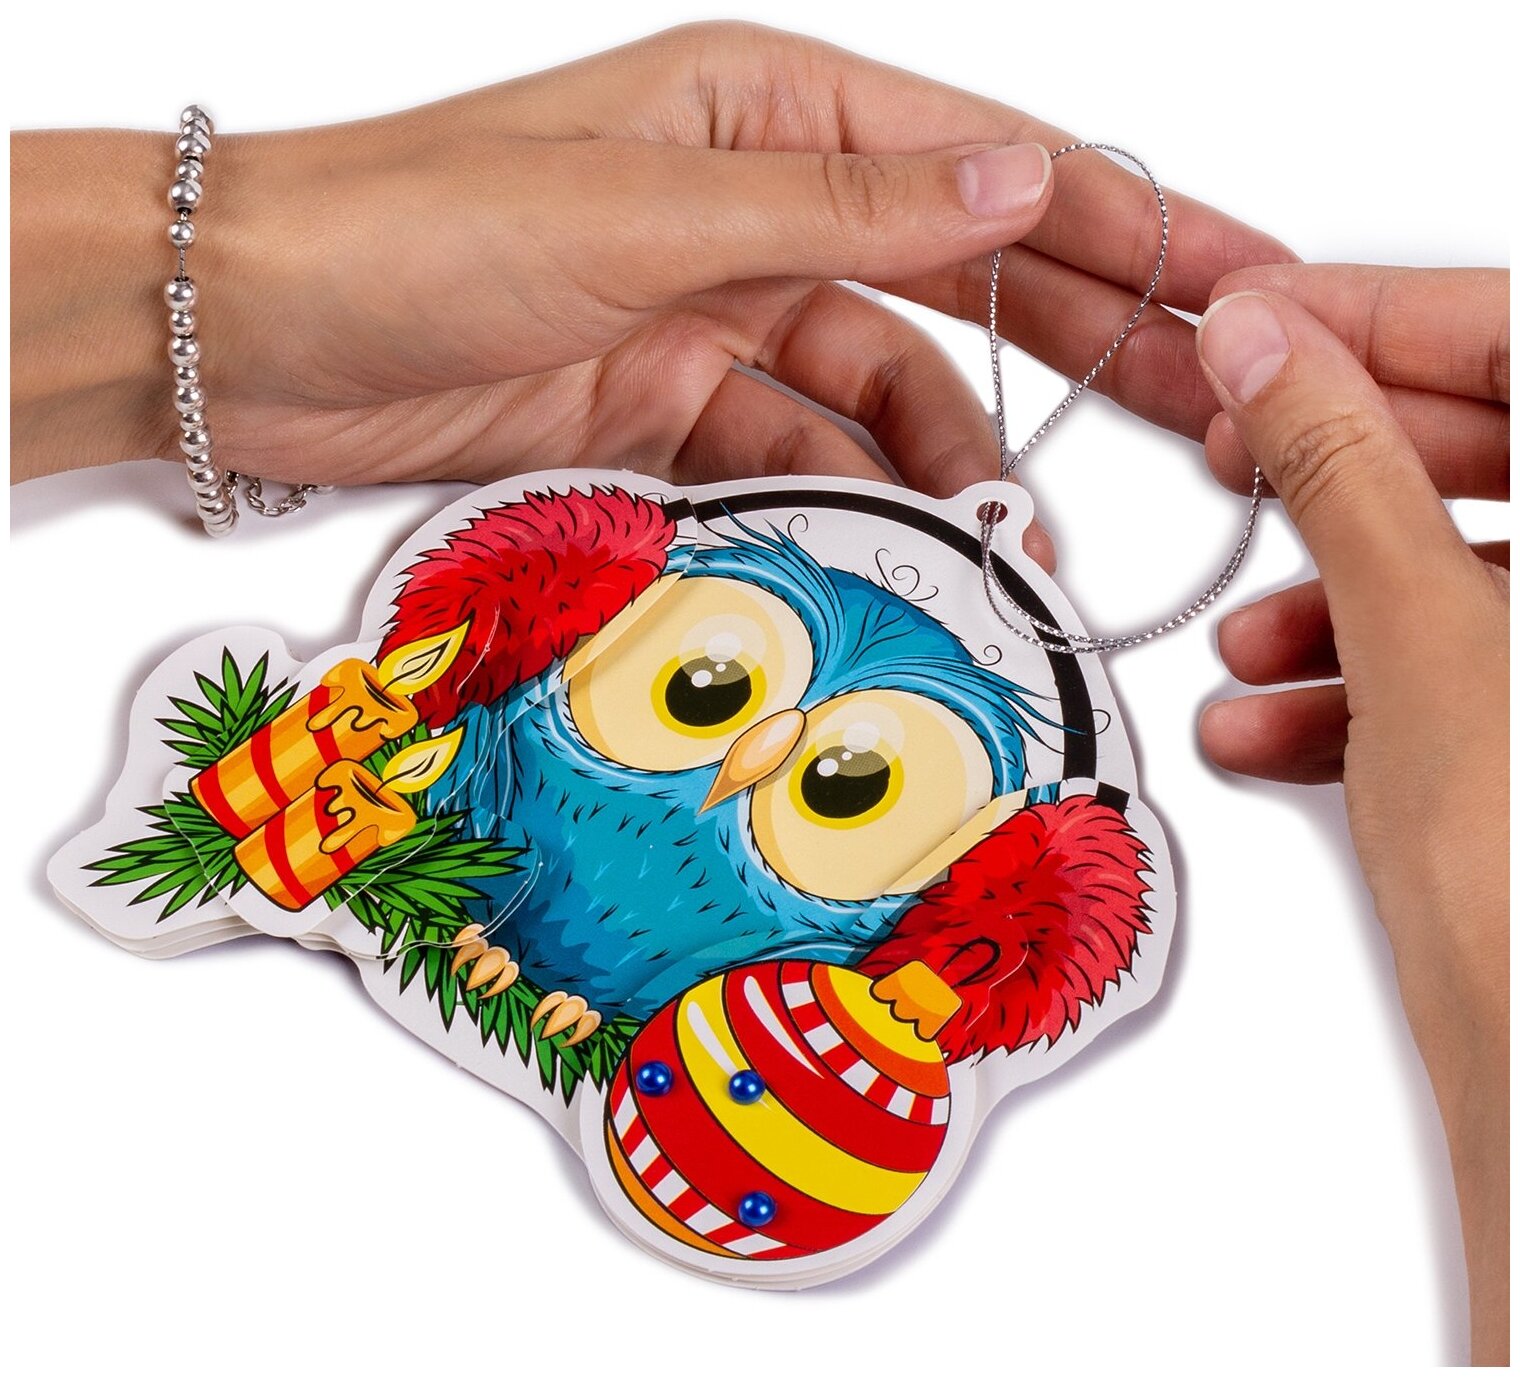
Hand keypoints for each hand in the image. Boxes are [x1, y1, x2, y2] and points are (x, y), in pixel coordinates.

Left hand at [12, 22, 1291, 570]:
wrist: (262, 334)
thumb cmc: (420, 226)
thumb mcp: (653, 204)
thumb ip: (844, 205)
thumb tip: (1018, 178)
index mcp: (772, 115)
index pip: (987, 166)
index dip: (1125, 222)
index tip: (1235, 277)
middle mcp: (758, 211)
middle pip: (962, 281)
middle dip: (1082, 345)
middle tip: (1200, 410)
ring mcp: (718, 318)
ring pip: (882, 394)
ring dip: (953, 460)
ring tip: (1020, 531)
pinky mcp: (670, 411)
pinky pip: (797, 459)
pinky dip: (848, 499)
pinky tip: (897, 542)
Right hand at [1193, 265, 1508, 1364]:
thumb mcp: (1415, 639)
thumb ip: (1340, 461)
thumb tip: (1269, 341)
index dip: (1381, 314)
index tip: (1261, 322)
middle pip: (1506, 448)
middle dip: (1349, 462)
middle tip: (1238, 455)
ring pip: (1482, 569)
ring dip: (1343, 595)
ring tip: (1244, 634)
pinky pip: (1477, 668)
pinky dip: (1372, 685)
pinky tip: (1272, 724)